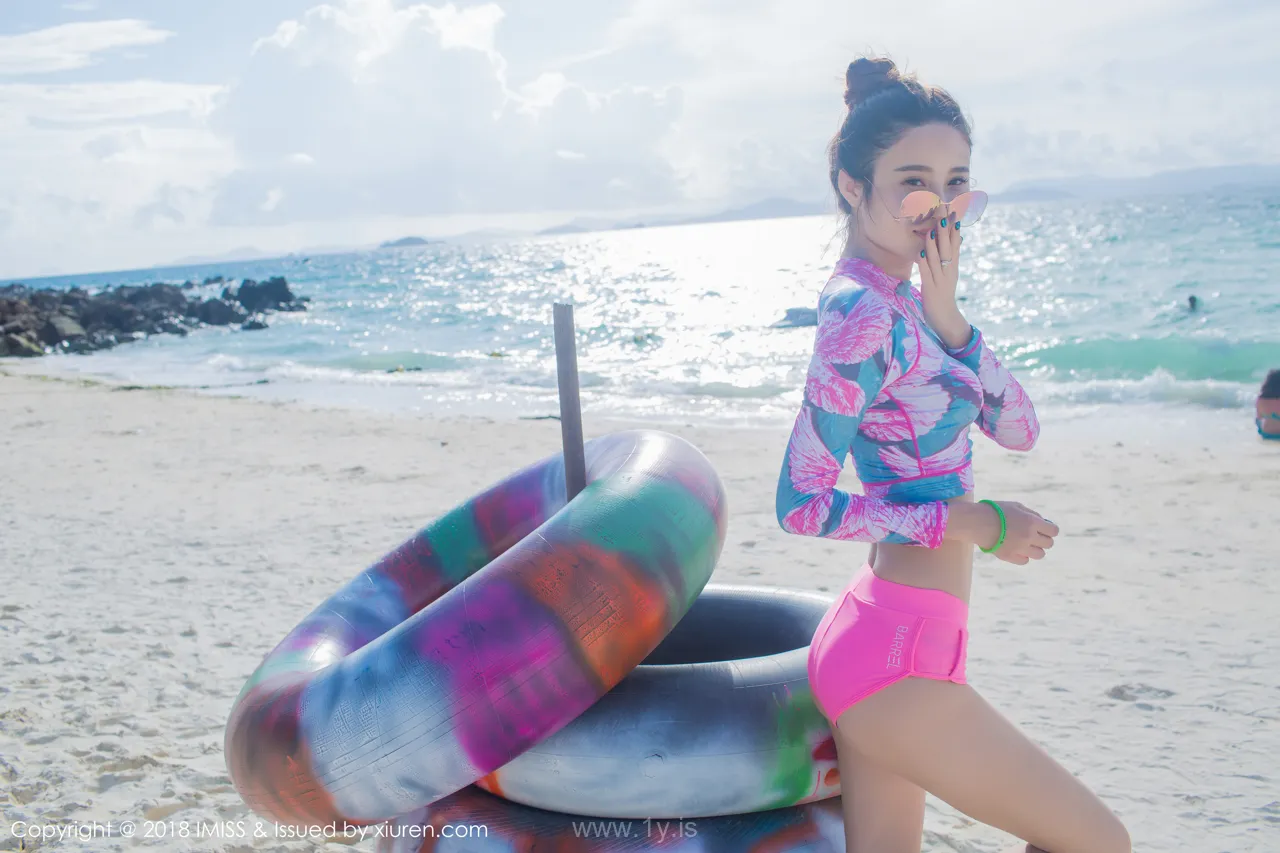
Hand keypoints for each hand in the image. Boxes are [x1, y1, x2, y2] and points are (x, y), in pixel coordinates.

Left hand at [917, 212, 969, 348]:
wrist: (946, 318)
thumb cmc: (943, 294)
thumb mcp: (948, 274)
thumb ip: (949, 259)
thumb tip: (952, 242)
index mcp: (953, 266)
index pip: (955, 243)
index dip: (954, 227)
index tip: (954, 210)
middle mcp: (949, 271)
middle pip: (947, 247)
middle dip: (945, 229)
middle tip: (944, 211)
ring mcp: (940, 280)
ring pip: (937, 258)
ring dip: (934, 243)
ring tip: (932, 229)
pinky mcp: (931, 289)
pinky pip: (926, 273)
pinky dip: (924, 262)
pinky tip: (920, 252)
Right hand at [982, 501, 1058, 565]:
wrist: (977, 522)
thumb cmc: (997, 511)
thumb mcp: (1016, 506)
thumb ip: (1032, 514)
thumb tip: (1044, 522)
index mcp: (1032, 522)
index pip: (1054, 530)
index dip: (1050, 529)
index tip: (1045, 529)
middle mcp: (1029, 536)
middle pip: (1049, 544)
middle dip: (1044, 539)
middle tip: (1035, 536)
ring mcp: (1021, 548)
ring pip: (1040, 554)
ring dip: (1036, 549)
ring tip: (1026, 544)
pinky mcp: (1010, 557)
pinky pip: (1025, 560)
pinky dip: (1023, 556)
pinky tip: (1016, 549)